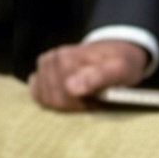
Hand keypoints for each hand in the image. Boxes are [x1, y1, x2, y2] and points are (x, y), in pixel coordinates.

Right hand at [29, 40, 148, 110]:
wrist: (117, 52)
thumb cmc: (120, 64)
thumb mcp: (120, 70)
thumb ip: (98, 77)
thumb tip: (72, 89)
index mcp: (66, 58)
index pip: (64, 95)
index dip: (82, 104)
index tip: (98, 102)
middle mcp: (51, 59)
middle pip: (54, 99)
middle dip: (74, 105)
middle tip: (92, 100)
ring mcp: (44, 65)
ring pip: (45, 99)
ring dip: (65, 104)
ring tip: (84, 97)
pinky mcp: (42, 72)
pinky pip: (37, 94)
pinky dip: (52, 100)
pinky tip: (68, 97)